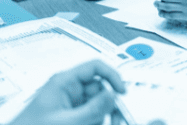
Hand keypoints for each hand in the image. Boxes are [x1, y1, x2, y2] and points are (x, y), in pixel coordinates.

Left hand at [11, 60, 125, 124]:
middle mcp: (67, 89)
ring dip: (99, 117)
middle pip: (99, 90)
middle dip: (107, 105)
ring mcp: (68, 104)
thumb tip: (112, 95)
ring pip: (95, 106)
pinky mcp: (68, 116)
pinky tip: (89, 124)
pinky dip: (93, 121)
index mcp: (64, 81)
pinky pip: (88, 116)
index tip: (122, 92)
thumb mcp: (66, 120)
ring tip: (95, 123)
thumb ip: (92, 108)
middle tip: (114, 118)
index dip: (112, 76)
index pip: (95, 67)